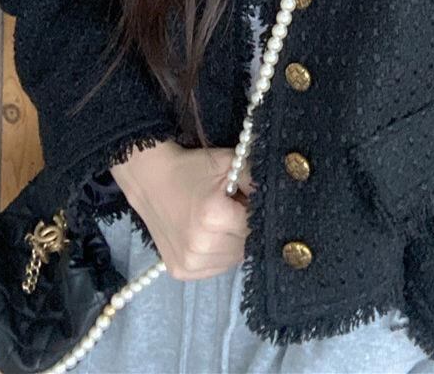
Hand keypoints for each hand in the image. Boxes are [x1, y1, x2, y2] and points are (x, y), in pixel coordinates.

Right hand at [110, 140, 254, 280]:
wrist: (151, 179)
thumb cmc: (192, 168)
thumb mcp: (229, 162)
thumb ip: (257, 178)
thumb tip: (282, 195)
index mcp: (213, 217)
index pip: (256, 224)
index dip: (255, 210)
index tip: (246, 199)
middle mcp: (201, 246)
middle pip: (247, 244)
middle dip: (246, 227)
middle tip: (232, 207)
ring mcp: (189, 262)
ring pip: (234, 259)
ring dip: (234, 242)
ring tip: (219, 220)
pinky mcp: (182, 272)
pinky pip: (217, 267)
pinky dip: (220, 252)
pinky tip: (209, 234)